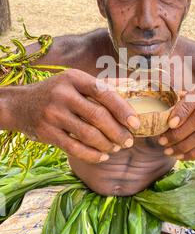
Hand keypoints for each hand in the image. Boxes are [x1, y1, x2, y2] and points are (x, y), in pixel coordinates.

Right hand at [6, 69, 139, 163]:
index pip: (104, 93)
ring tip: (117, 148)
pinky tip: (102, 156)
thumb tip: (133, 87)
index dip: (123, 109)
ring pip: (88, 134)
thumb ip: (100, 86)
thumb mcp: (74, 81)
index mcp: (74, 78)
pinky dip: (92, 155)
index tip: (136, 123)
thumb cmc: (56, 92)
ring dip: (107, 145)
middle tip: (128, 141)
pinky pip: (75, 148)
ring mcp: (53, 114)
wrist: (19, 105)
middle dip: (118, 132)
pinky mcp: (47, 133)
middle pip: (98, 116)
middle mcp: (63, 94)